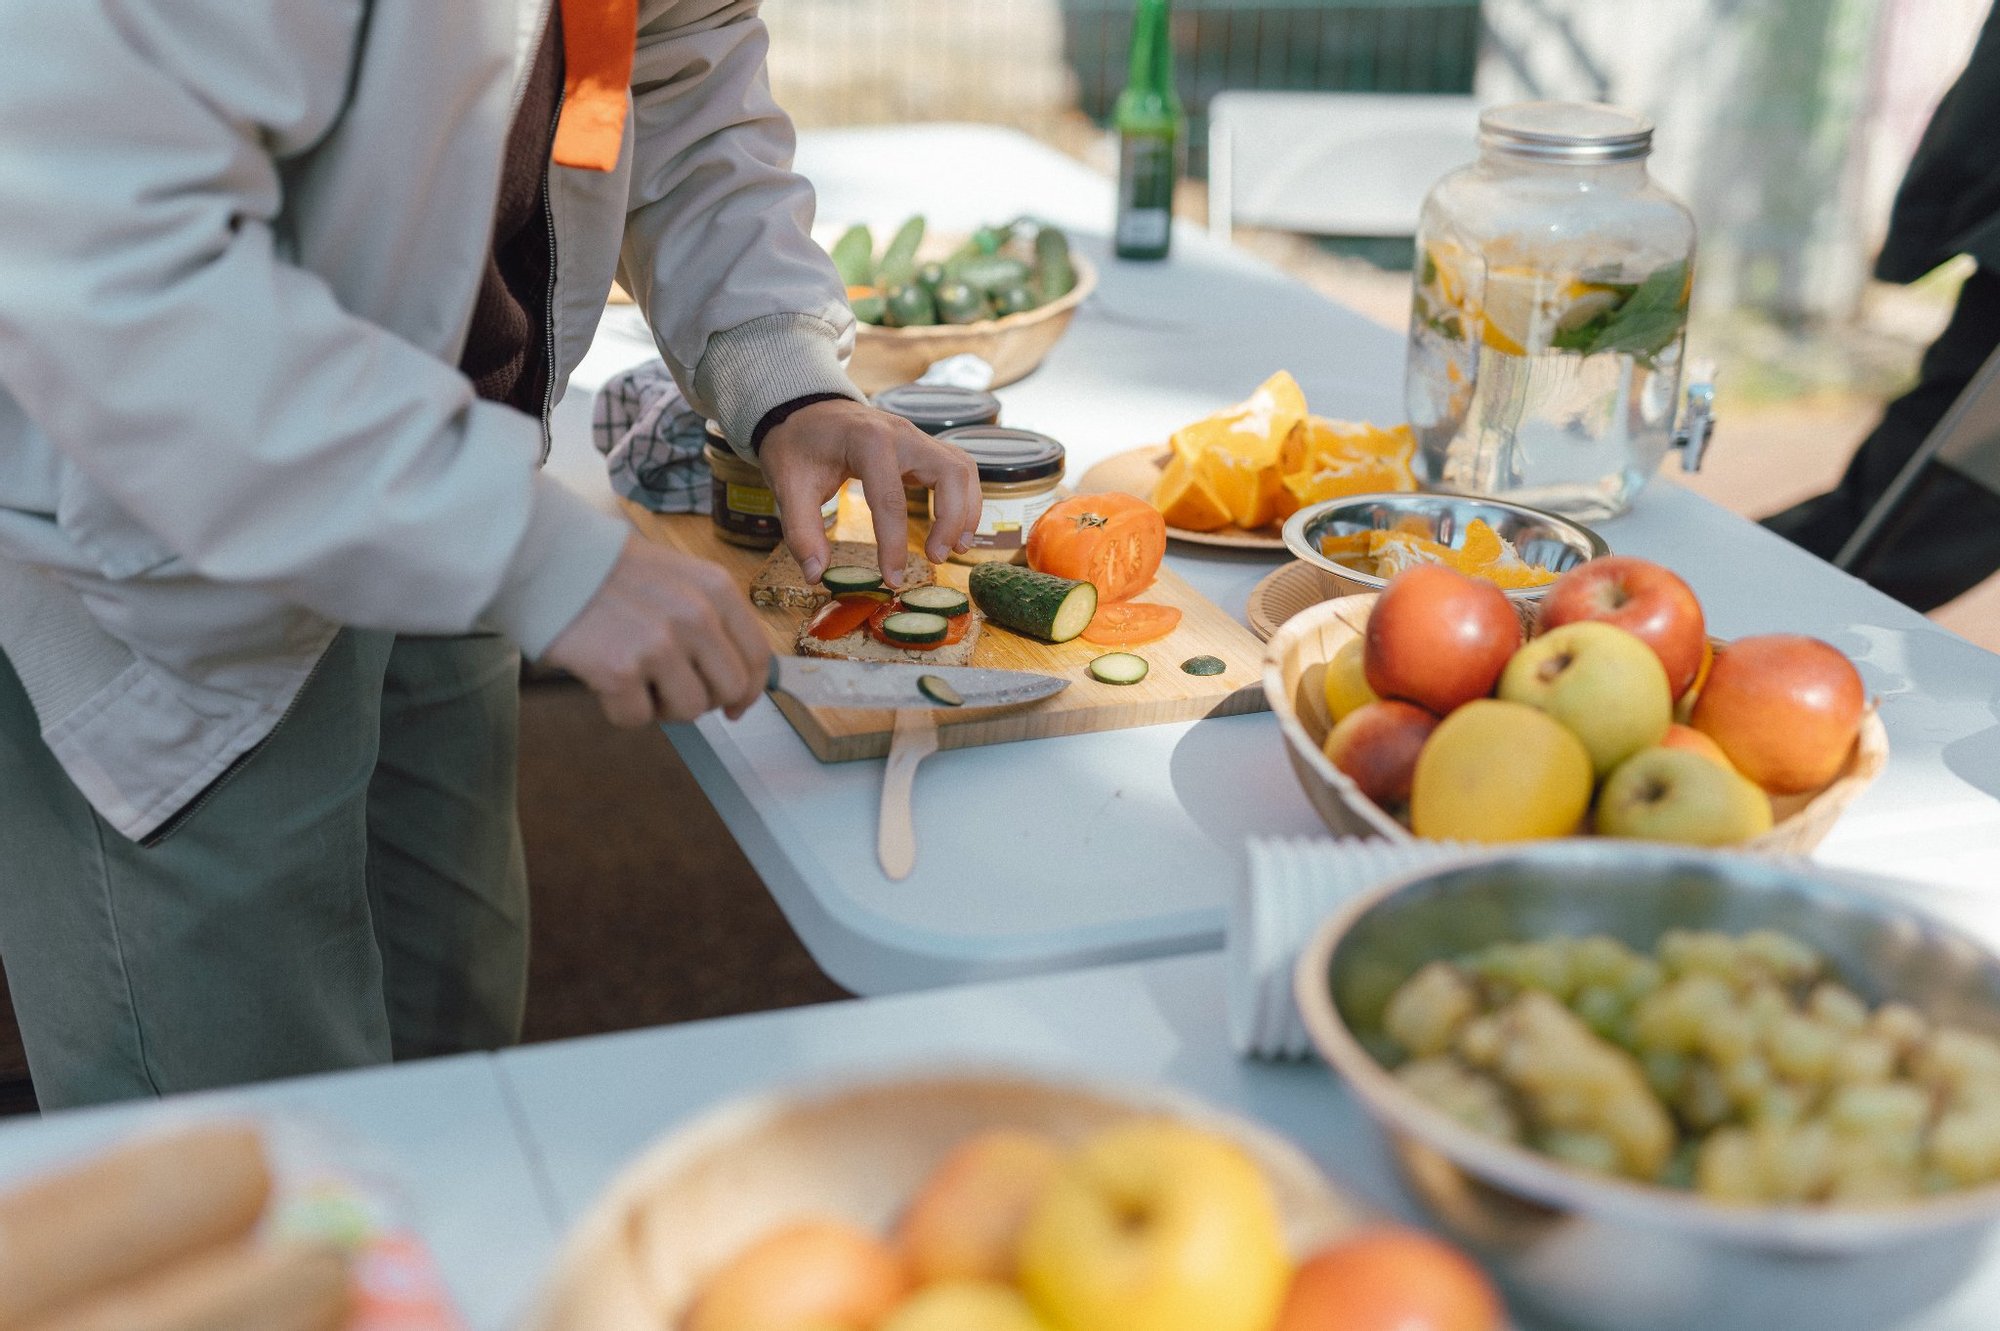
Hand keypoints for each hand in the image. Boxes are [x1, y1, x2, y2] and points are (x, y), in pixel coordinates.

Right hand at [543, 535, 771, 726]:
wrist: (546, 557)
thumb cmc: (608, 571)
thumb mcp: (678, 577)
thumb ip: (711, 619)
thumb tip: (735, 678)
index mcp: (716, 589)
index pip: (757, 656)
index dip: (749, 690)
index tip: (735, 707)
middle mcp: (696, 615)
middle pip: (729, 689)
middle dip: (703, 699)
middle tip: (669, 689)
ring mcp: (660, 643)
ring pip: (689, 710)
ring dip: (661, 705)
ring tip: (635, 677)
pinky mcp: (621, 669)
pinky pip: (637, 718)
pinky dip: (619, 709)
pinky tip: (604, 678)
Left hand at [759, 397, 983, 585]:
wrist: (804, 409)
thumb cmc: (797, 444)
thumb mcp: (788, 485)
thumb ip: (801, 530)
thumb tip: (816, 574)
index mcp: (867, 441)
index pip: (890, 499)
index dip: (893, 545)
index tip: (892, 579)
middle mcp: (901, 434)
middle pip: (950, 473)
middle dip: (951, 520)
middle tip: (935, 558)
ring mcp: (916, 437)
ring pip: (963, 469)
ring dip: (967, 510)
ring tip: (957, 549)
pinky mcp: (922, 446)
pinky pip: (958, 468)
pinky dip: (965, 498)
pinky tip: (955, 528)